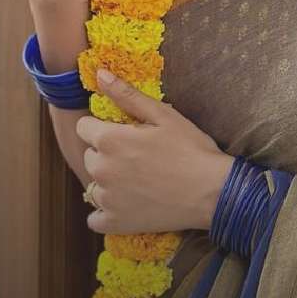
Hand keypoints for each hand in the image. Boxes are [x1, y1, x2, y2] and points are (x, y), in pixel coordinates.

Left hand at [76, 69, 234, 234]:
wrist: (213, 193)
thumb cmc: (191, 150)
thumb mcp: (163, 115)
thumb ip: (127, 95)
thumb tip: (100, 74)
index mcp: (109, 140)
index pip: (83, 128)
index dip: (103, 128)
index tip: (125, 134)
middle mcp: (101, 169)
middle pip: (89, 156)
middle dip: (106, 154)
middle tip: (137, 157)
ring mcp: (107, 199)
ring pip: (93, 186)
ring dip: (108, 183)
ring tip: (137, 181)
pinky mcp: (116, 222)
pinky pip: (96, 219)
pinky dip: (107, 213)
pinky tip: (127, 205)